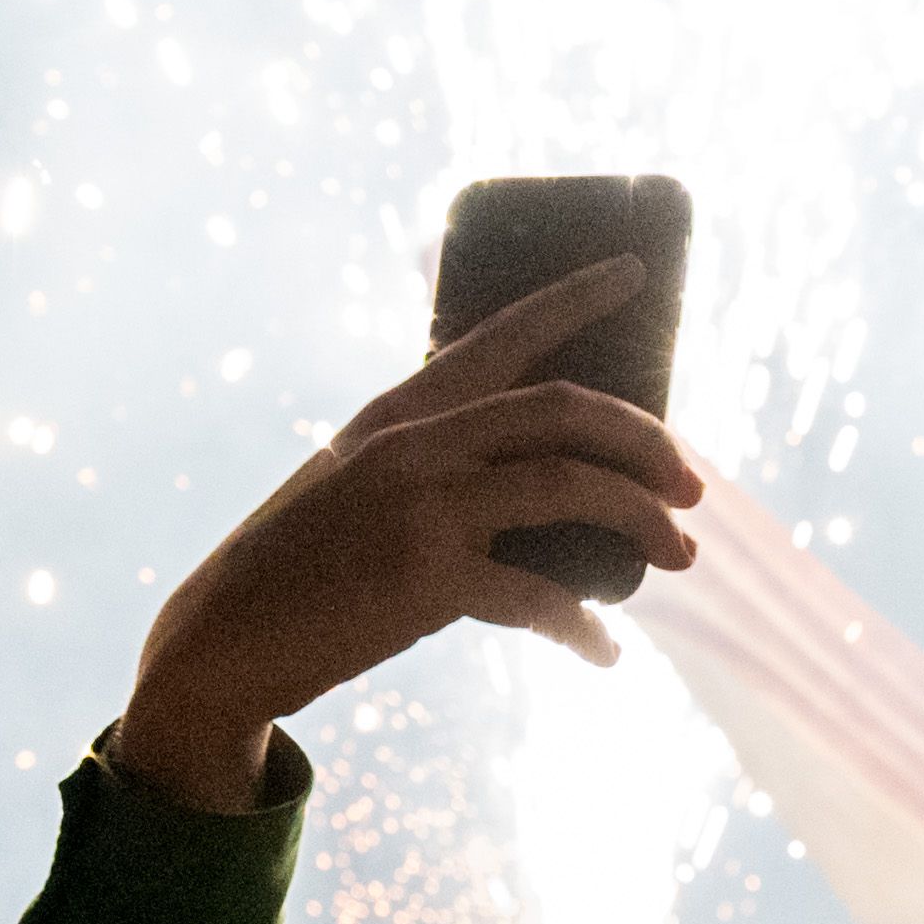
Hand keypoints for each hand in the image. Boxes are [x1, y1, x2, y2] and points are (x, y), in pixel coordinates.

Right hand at [113, 257, 708, 810]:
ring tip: (681, 556)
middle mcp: (416, 441)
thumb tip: (551, 481)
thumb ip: (436, 462)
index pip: (503, 333)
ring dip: (642, 520)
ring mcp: (422, 505)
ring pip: (571, 486)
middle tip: (695, 485)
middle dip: (648, 441)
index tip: (636, 271)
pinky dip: (582, 627)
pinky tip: (603, 652)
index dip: (577, 298)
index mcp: (402, 409)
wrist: (227, 635)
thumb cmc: (309, 564)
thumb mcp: (360, 483)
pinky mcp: (427, 578)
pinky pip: (539, 595)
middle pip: (566, 409)